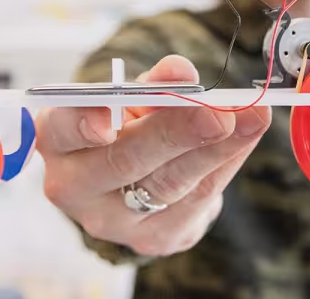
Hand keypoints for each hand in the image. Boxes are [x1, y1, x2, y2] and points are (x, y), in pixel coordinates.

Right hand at [35, 55, 271, 256]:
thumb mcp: (132, 95)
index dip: (83, 125)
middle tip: (216, 114)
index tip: (108, 122)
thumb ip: (154, 82)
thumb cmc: (127, 122)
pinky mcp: (155, 237)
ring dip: (217, 148)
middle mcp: (76, 186)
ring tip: (251, 118)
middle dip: (175, 134)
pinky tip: (247, 136)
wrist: (134, 180)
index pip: (61, 130)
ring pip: (170, 184)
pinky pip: (198, 200)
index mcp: (58, 140)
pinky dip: (227, 162)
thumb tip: (180, 73)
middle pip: (125, 162)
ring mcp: (114, 220)